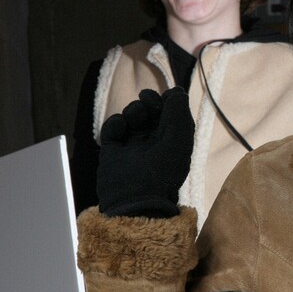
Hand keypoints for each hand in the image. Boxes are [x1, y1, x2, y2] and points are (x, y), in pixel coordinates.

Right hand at [97, 87, 193, 217]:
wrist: (134, 200)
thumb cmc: (162, 172)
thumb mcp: (178, 140)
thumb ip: (179, 113)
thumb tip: (176, 91)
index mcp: (174, 139)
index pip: (172, 111)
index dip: (169, 100)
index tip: (167, 98)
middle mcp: (155, 140)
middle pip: (152, 108)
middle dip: (150, 100)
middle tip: (147, 99)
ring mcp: (133, 144)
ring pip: (133, 114)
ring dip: (133, 110)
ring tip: (134, 120)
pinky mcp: (113, 149)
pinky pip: (113, 126)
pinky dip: (115, 123)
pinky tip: (120, 130)